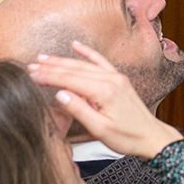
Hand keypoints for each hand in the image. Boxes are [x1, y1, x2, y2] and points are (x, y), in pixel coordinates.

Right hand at [28, 42, 183, 159]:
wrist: (152, 137)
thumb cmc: (127, 137)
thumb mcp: (100, 130)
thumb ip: (79, 110)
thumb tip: (59, 94)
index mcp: (104, 92)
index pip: (70, 80)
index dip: (49, 76)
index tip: (31, 74)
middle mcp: (110, 79)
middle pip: (75, 69)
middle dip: (51, 67)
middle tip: (31, 65)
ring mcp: (115, 77)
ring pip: (85, 64)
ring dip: (63, 60)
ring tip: (44, 57)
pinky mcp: (119, 79)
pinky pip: (100, 61)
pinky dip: (87, 52)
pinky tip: (76, 45)